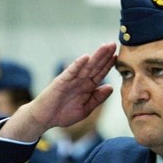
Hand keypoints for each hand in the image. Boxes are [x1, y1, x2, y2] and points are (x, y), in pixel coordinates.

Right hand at [0, 43, 115, 141]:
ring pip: (85, 66)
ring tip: (104, 46)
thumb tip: (111, 87)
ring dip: (95, 56)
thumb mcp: (85, 109)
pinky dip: (78, 64)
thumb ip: (97, 98)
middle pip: (95, 66)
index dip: (108, 65)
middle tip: (113, 43)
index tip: (117, 56)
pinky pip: (71, 72)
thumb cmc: (63, 114)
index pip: (100, 73)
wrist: (45, 119)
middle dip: (104, 55)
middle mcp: (80, 81)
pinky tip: (86, 57)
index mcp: (87, 87)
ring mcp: (71, 80)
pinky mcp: (61, 81)